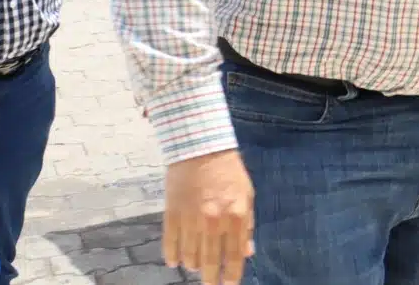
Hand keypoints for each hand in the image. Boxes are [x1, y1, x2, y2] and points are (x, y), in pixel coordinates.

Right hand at [163, 150, 254, 283]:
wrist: (200, 147)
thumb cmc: (228, 172)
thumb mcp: (246, 195)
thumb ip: (247, 225)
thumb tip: (247, 253)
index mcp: (236, 216)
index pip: (234, 257)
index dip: (230, 276)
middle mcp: (214, 221)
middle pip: (210, 262)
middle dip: (210, 278)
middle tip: (209, 284)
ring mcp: (191, 218)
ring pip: (190, 256)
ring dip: (193, 265)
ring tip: (194, 265)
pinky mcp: (172, 213)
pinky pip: (170, 243)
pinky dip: (172, 256)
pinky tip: (175, 262)